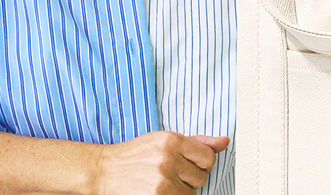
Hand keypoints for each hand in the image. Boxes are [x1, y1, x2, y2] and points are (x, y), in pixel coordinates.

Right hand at [94, 131, 229, 194]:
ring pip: (192, 193)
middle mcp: (168, 159)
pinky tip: (159, 191)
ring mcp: (162, 180)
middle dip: (190, 178)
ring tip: (163, 182)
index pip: (208, 157)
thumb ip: (197, 142)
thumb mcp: (164, 140)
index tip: (190, 164)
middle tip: (171, 173)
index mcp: (172, 140)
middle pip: (202, 177)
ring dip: (181, 191)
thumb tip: (224, 142)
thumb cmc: (136, 154)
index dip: (202, 163)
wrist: (105, 170)